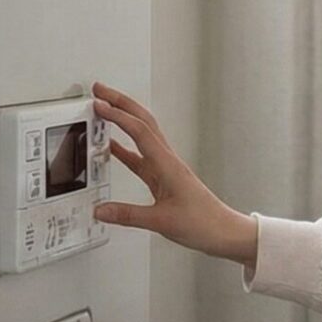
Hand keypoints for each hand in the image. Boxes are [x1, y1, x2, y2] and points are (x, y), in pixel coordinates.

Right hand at [89, 81, 258, 265]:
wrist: (222, 231)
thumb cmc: (202, 223)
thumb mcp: (161, 222)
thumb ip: (128, 215)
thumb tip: (101, 210)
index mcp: (167, 165)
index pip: (139, 131)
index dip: (118, 116)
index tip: (99, 104)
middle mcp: (166, 160)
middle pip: (142, 121)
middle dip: (120, 103)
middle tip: (100, 90)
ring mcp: (165, 167)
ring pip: (141, 134)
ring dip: (123, 119)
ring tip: (103, 110)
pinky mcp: (163, 177)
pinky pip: (140, 156)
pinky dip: (123, 148)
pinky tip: (111, 148)